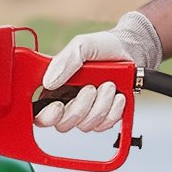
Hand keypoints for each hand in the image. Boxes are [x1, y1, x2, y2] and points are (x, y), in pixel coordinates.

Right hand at [36, 10, 161, 132]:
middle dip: (79, 108)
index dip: (47, 117)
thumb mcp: (81, 46)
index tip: (59, 106)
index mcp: (54, 89)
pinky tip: (118, 95)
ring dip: (100, 105)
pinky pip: (105, 125)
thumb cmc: (103, 47)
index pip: (40, 114)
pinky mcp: (105, 117)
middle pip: (63, 125)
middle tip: (91, 88)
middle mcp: (69, 104)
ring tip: (110, 85)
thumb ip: (64, 60)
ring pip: (86, 125)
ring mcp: (87, 113)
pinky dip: (114, 110)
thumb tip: (49, 82)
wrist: (131, 51)